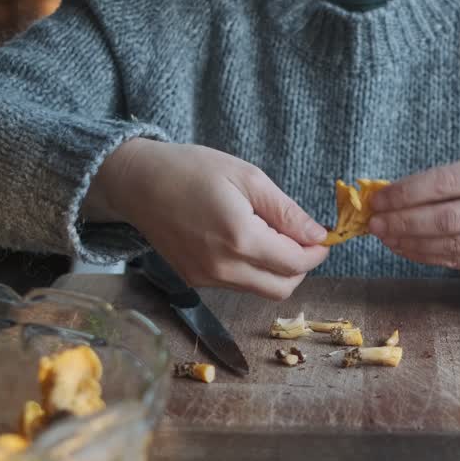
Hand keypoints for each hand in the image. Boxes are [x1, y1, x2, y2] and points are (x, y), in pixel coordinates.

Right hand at [90, 139, 327, 299]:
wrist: (137, 182)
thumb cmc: (191, 170)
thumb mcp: (247, 177)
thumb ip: (286, 212)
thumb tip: (318, 236)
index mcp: (239, 238)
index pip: (295, 264)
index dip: (316, 252)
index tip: (322, 237)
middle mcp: (222, 268)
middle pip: (282, 288)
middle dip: (300, 267)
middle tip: (300, 238)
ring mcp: (206, 279)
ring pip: (260, 290)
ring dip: (276, 270)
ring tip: (270, 235)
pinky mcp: (194, 281)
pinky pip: (238, 286)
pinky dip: (252, 270)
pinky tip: (244, 242)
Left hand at [369, 153, 459, 272]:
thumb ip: (438, 182)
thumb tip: (386, 198)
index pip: (444, 184)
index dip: (406, 194)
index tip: (378, 200)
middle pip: (446, 219)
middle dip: (403, 222)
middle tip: (375, 224)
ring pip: (449, 244)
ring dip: (410, 242)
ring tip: (385, 236)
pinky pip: (455, 261)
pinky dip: (425, 255)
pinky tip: (405, 247)